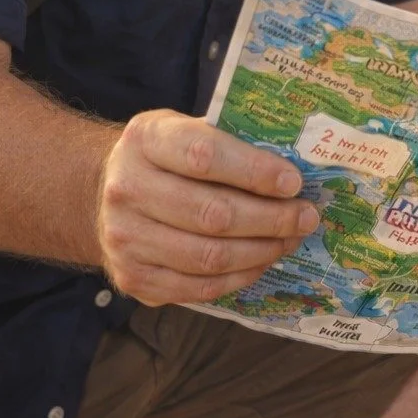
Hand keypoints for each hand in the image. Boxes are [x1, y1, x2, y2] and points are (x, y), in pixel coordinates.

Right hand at [99, 109, 318, 305]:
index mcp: (146, 139)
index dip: (255, 172)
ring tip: (290, 239)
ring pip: (208, 256)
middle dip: (271, 219)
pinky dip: (239, 277)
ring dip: (261, 250)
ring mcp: (125, 238)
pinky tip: (262, 261)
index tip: (294, 183)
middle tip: (307, 217)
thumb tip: (296, 170)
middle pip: (212, 214)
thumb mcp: (190, 129)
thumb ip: (233, 143)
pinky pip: (198, 287)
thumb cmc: (169, 156)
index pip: (205, 156)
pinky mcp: (133, 278)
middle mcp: (127, 188)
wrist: (110, 189)